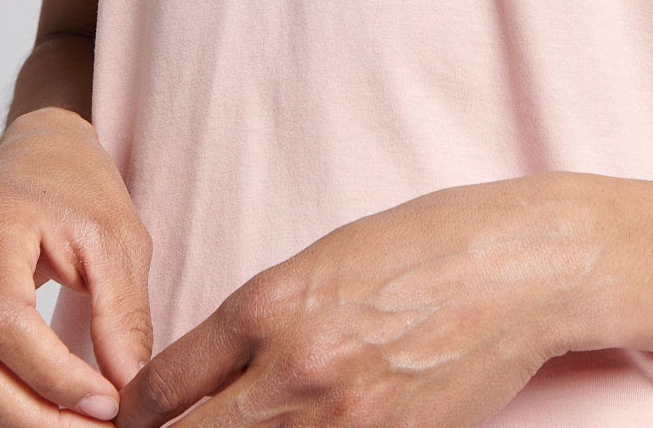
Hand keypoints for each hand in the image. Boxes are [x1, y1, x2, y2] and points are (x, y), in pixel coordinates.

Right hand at [0, 106, 154, 424]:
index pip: (4, 321)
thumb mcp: (118, 238)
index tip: (108, 405)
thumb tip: (125, 391)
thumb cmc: (78, 188)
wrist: (35, 153)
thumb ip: (122, 314)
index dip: (54, 377)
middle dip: (32, 417)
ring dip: (10, 423)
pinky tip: (38, 413)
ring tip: (73, 426)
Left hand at [116, 171, 600, 426]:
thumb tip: (215, 372)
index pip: (165, 385)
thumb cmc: (425, 243)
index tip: (134, 423)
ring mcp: (340, 422)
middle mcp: (292, 370)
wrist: (518, 268)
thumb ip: (263, 318)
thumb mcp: (324, 259)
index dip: (137, 414)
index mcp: (268, 305)